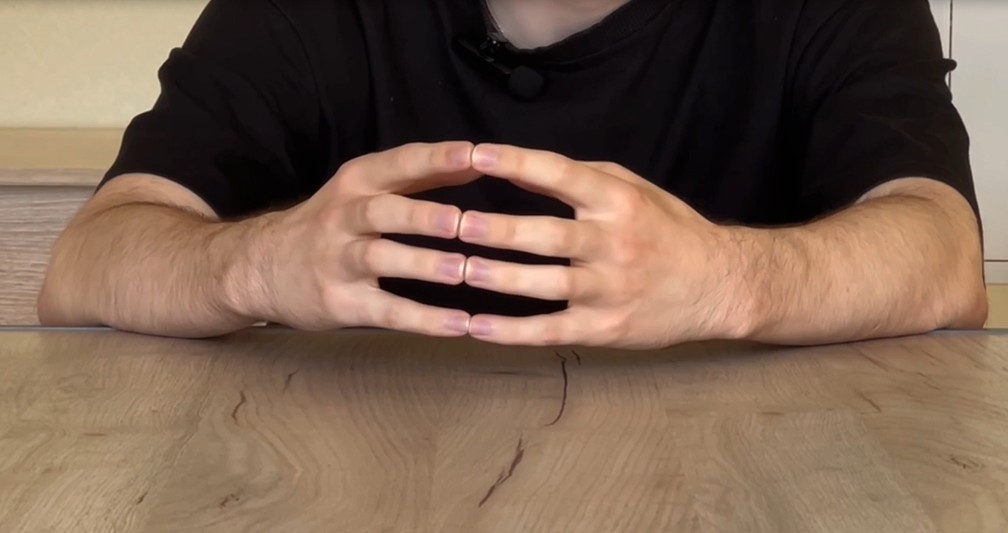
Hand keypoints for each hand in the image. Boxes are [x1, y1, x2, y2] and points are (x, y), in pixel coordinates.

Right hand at [249, 142, 480, 334]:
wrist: (259, 267)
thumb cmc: (331, 224)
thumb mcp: (363, 190)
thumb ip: (419, 177)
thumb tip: (479, 161)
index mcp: (356, 183)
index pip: (398, 163)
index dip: (436, 158)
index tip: (476, 153)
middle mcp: (344, 218)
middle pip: (383, 211)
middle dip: (422, 215)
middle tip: (462, 222)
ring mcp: (338, 262)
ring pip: (380, 259)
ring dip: (422, 264)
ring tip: (462, 271)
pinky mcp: (340, 303)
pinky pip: (385, 311)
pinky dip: (422, 319)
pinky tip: (458, 324)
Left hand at [458, 144, 750, 348]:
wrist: (719, 287)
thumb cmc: (669, 231)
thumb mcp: (634, 190)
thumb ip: (580, 177)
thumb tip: (518, 167)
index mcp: (618, 202)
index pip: (560, 175)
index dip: (515, 163)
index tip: (474, 154)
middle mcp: (613, 244)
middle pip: (544, 236)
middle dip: (494, 230)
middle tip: (451, 224)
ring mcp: (608, 290)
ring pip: (542, 285)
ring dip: (495, 279)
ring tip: (455, 271)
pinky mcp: (604, 328)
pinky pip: (550, 331)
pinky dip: (510, 332)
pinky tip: (476, 327)